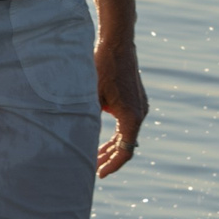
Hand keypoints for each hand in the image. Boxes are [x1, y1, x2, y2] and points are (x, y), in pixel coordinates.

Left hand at [95, 36, 146, 176]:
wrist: (117, 44)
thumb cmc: (102, 67)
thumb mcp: (91, 96)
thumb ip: (89, 119)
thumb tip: (79, 140)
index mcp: (132, 116)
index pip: (125, 151)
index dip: (112, 165)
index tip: (99, 174)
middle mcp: (140, 113)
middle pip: (127, 145)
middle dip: (110, 159)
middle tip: (94, 170)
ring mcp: (140, 107)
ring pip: (127, 136)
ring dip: (112, 147)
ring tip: (96, 158)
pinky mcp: (136, 101)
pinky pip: (127, 125)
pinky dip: (116, 135)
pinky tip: (102, 141)